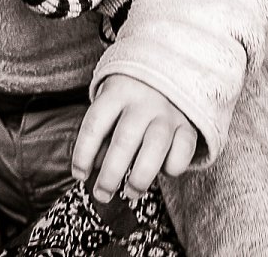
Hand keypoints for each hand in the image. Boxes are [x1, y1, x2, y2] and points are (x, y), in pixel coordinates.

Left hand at [71, 74, 197, 203]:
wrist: (168, 73)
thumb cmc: (129, 98)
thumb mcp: (110, 104)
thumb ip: (102, 134)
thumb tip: (93, 168)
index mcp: (117, 92)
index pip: (95, 124)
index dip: (83, 153)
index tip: (79, 175)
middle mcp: (143, 100)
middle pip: (124, 140)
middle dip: (111, 174)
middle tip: (102, 195)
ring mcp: (168, 112)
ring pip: (155, 146)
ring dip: (140, 176)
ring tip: (130, 193)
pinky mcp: (188, 124)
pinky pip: (183, 149)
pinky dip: (173, 166)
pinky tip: (162, 172)